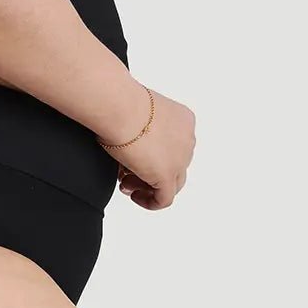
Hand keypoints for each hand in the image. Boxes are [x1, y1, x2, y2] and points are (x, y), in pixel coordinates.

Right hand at [106, 88, 195, 210]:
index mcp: (183, 121)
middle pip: (175, 167)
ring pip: (171, 184)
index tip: (135, 160)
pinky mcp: (168, 176)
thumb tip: (131, 152)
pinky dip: (150, 202)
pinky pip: (164, 200)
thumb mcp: (139, 117)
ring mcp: (180, 159)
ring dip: (147, 187)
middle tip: (127, 175)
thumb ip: (143, 133)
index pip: (175, 148)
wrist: (120, 108)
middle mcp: (187, 140)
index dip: (154, 158)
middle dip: (150, 173)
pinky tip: (134, 195)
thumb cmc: (122, 105)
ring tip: (126, 183)